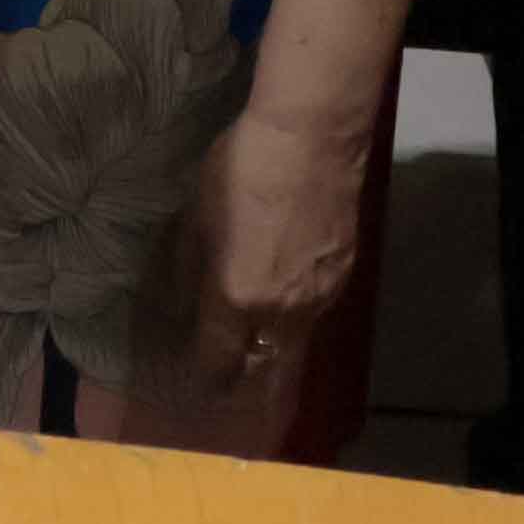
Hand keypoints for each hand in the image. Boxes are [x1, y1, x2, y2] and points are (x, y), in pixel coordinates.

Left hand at [179, 101, 370, 399]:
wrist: (312, 141)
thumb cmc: (241, 170)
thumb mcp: (197, 215)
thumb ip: (187, 265)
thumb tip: (180, 300)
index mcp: (236, 299)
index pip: (219, 359)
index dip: (206, 375)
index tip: (197, 382)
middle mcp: (281, 312)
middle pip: (263, 365)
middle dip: (244, 379)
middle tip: (228, 381)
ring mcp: (319, 298)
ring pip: (293, 342)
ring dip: (272, 348)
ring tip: (255, 343)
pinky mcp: (343, 278)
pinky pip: (315, 313)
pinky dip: (297, 317)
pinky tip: (286, 301)